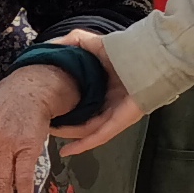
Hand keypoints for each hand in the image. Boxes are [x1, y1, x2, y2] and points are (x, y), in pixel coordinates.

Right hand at [50, 35, 144, 152]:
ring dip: (70, 136)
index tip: (44, 105)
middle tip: (45, 126)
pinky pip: (99, 136)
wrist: (149, 57)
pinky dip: (84, 144)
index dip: (62, 104)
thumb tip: (49, 47)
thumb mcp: (93, 43)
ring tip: (52, 138)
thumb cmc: (126, 51)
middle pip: (81, 118)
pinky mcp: (119, 122)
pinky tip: (69, 150)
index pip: (78, 100)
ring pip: (88, 131)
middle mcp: (106, 102)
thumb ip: (72, 42)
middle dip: (63, 125)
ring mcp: (114, 114)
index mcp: (101, 85)